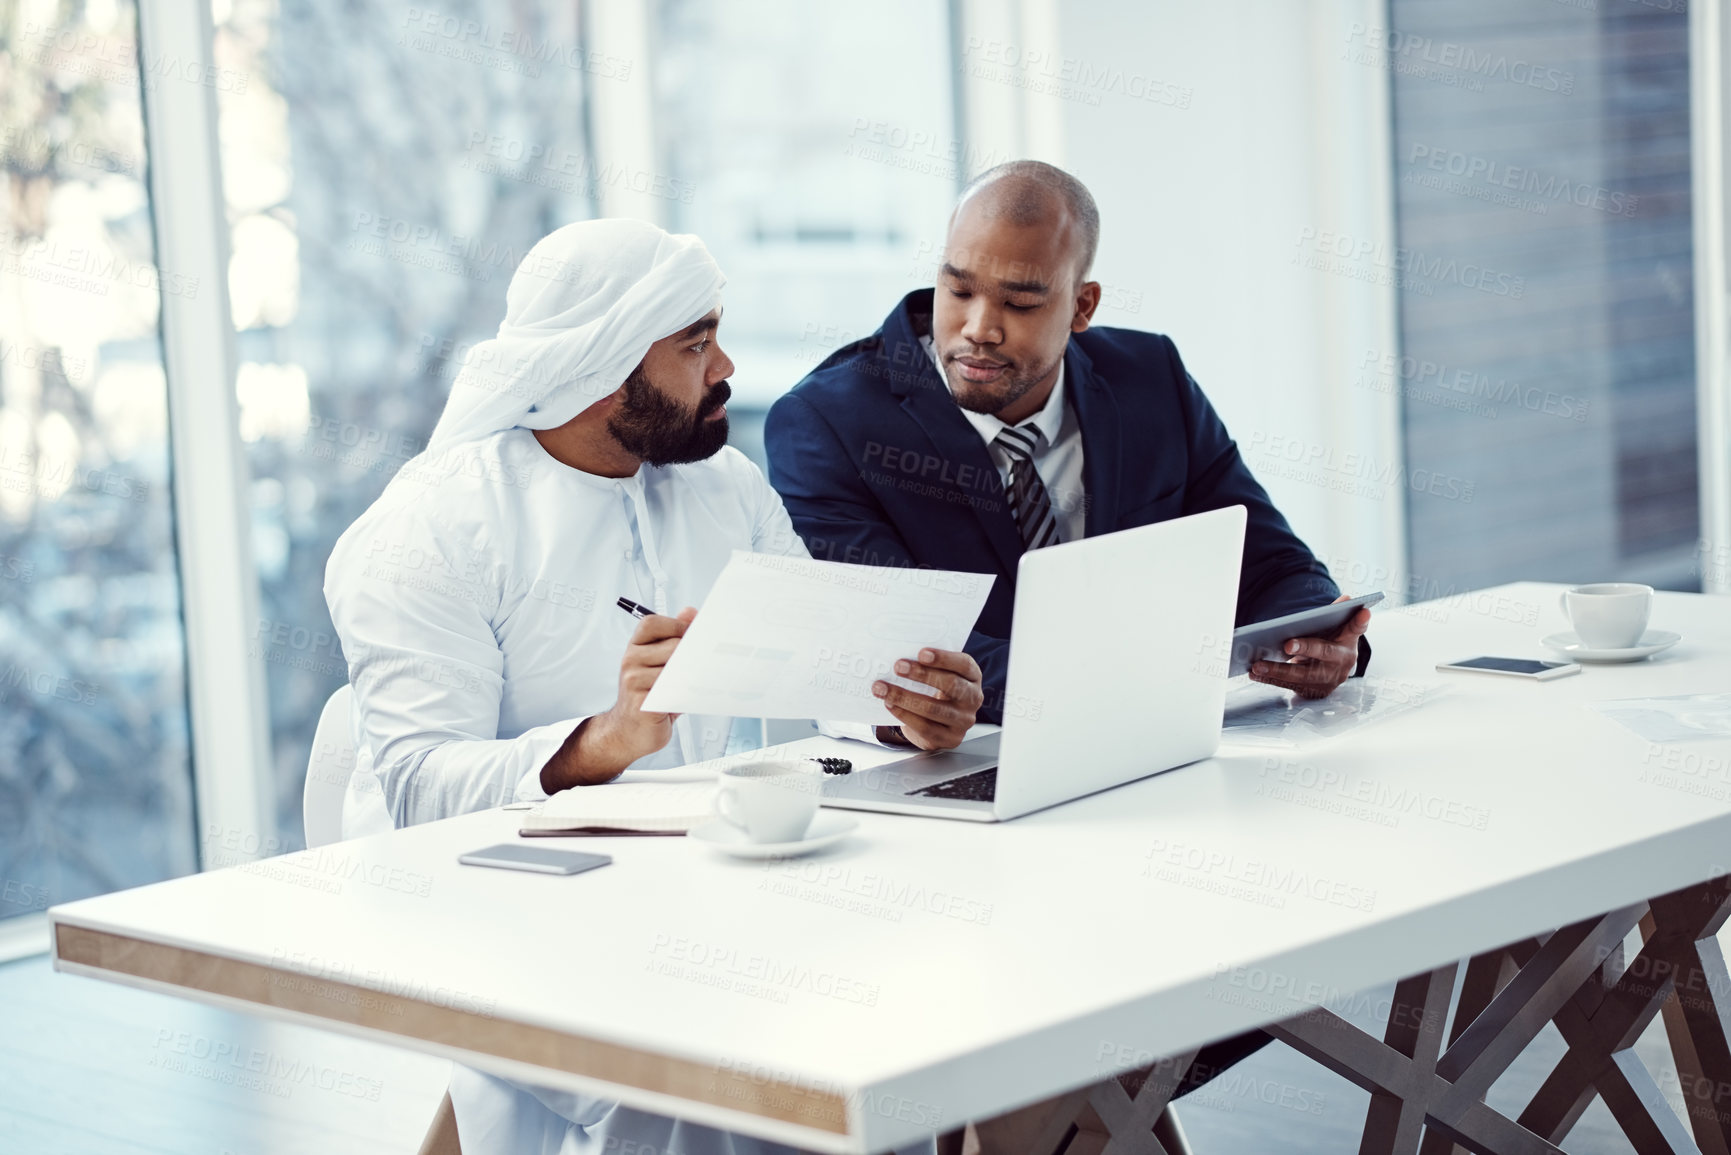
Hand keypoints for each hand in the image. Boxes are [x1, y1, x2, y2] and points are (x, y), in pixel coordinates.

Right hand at [541, 607, 694, 790]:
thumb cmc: (648, 697)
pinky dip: (685, 693)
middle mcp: (630, 661)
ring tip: (698, 681)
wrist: (627, 733)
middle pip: (671, 645)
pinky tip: (688, 696)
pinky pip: (671, 691)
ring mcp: (633, 681)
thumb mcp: (661, 665)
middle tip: (707, 661)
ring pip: (674, 668)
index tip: (693, 635)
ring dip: (691, 675)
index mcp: (635, 648)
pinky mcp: (641, 702)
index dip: (676, 625)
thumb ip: (675, 639)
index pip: (652, 623)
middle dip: (692, 654)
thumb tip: (690, 612)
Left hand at [872, 648, 984, 750]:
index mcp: (972, 676)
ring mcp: (963, 721)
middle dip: (922, 675)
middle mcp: (973, 698)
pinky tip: (890, 704)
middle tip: (898, 667)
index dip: (943, 659)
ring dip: (904, 697)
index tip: (921, 653)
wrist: (940, 722)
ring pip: (934, 709)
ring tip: (883, 688)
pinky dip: (904, 715)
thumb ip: (926, 664)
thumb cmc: (937, 690)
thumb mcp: (938, 674)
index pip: (963, 664)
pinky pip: (925, 727)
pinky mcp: (950, 738)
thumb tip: (898, 654)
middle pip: (951, 685)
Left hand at [1249, 595, 1369, 699]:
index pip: (1353, 631)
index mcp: (1348, 646)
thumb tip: (1347, 598)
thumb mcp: (1340, 631)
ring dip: (1277, 671)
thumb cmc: (1333, 646)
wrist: (1333, 673)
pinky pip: (1288, 685)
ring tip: (1256, 665)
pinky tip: (1254, 673)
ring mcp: (1325, 681)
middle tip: (1286, 645)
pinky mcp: (1310, 691)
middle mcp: (1339, 666)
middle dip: (1304, 650)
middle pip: (1322, 656)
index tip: (1362, 612)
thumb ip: (1340, 615)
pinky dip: (1270, 679)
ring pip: (1300, 676)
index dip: (1359, 622)